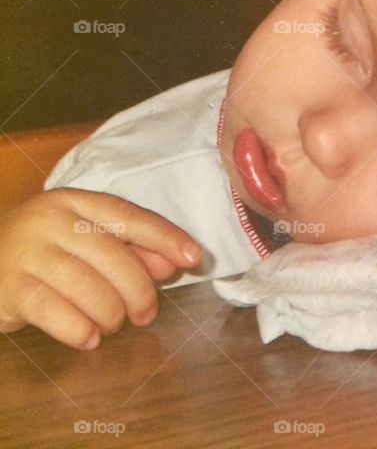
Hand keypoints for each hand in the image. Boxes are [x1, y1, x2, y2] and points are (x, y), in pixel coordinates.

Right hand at [0, 188, 202, 349]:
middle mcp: (50, 221)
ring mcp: (25, 253)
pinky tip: (89, 338)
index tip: (194, 257)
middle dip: (139, 291)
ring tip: (113, 324)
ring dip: (111, 314)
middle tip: (146, 314)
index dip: (165, 237)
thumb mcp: (83, 239)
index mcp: (75, 202)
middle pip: (112, 256)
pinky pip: (55, 312)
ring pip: (87, 287)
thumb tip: (173, 264)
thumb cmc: (43, 251)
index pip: (129, 217)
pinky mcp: (7, 288)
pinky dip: (80, 330)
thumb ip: (129, 248)